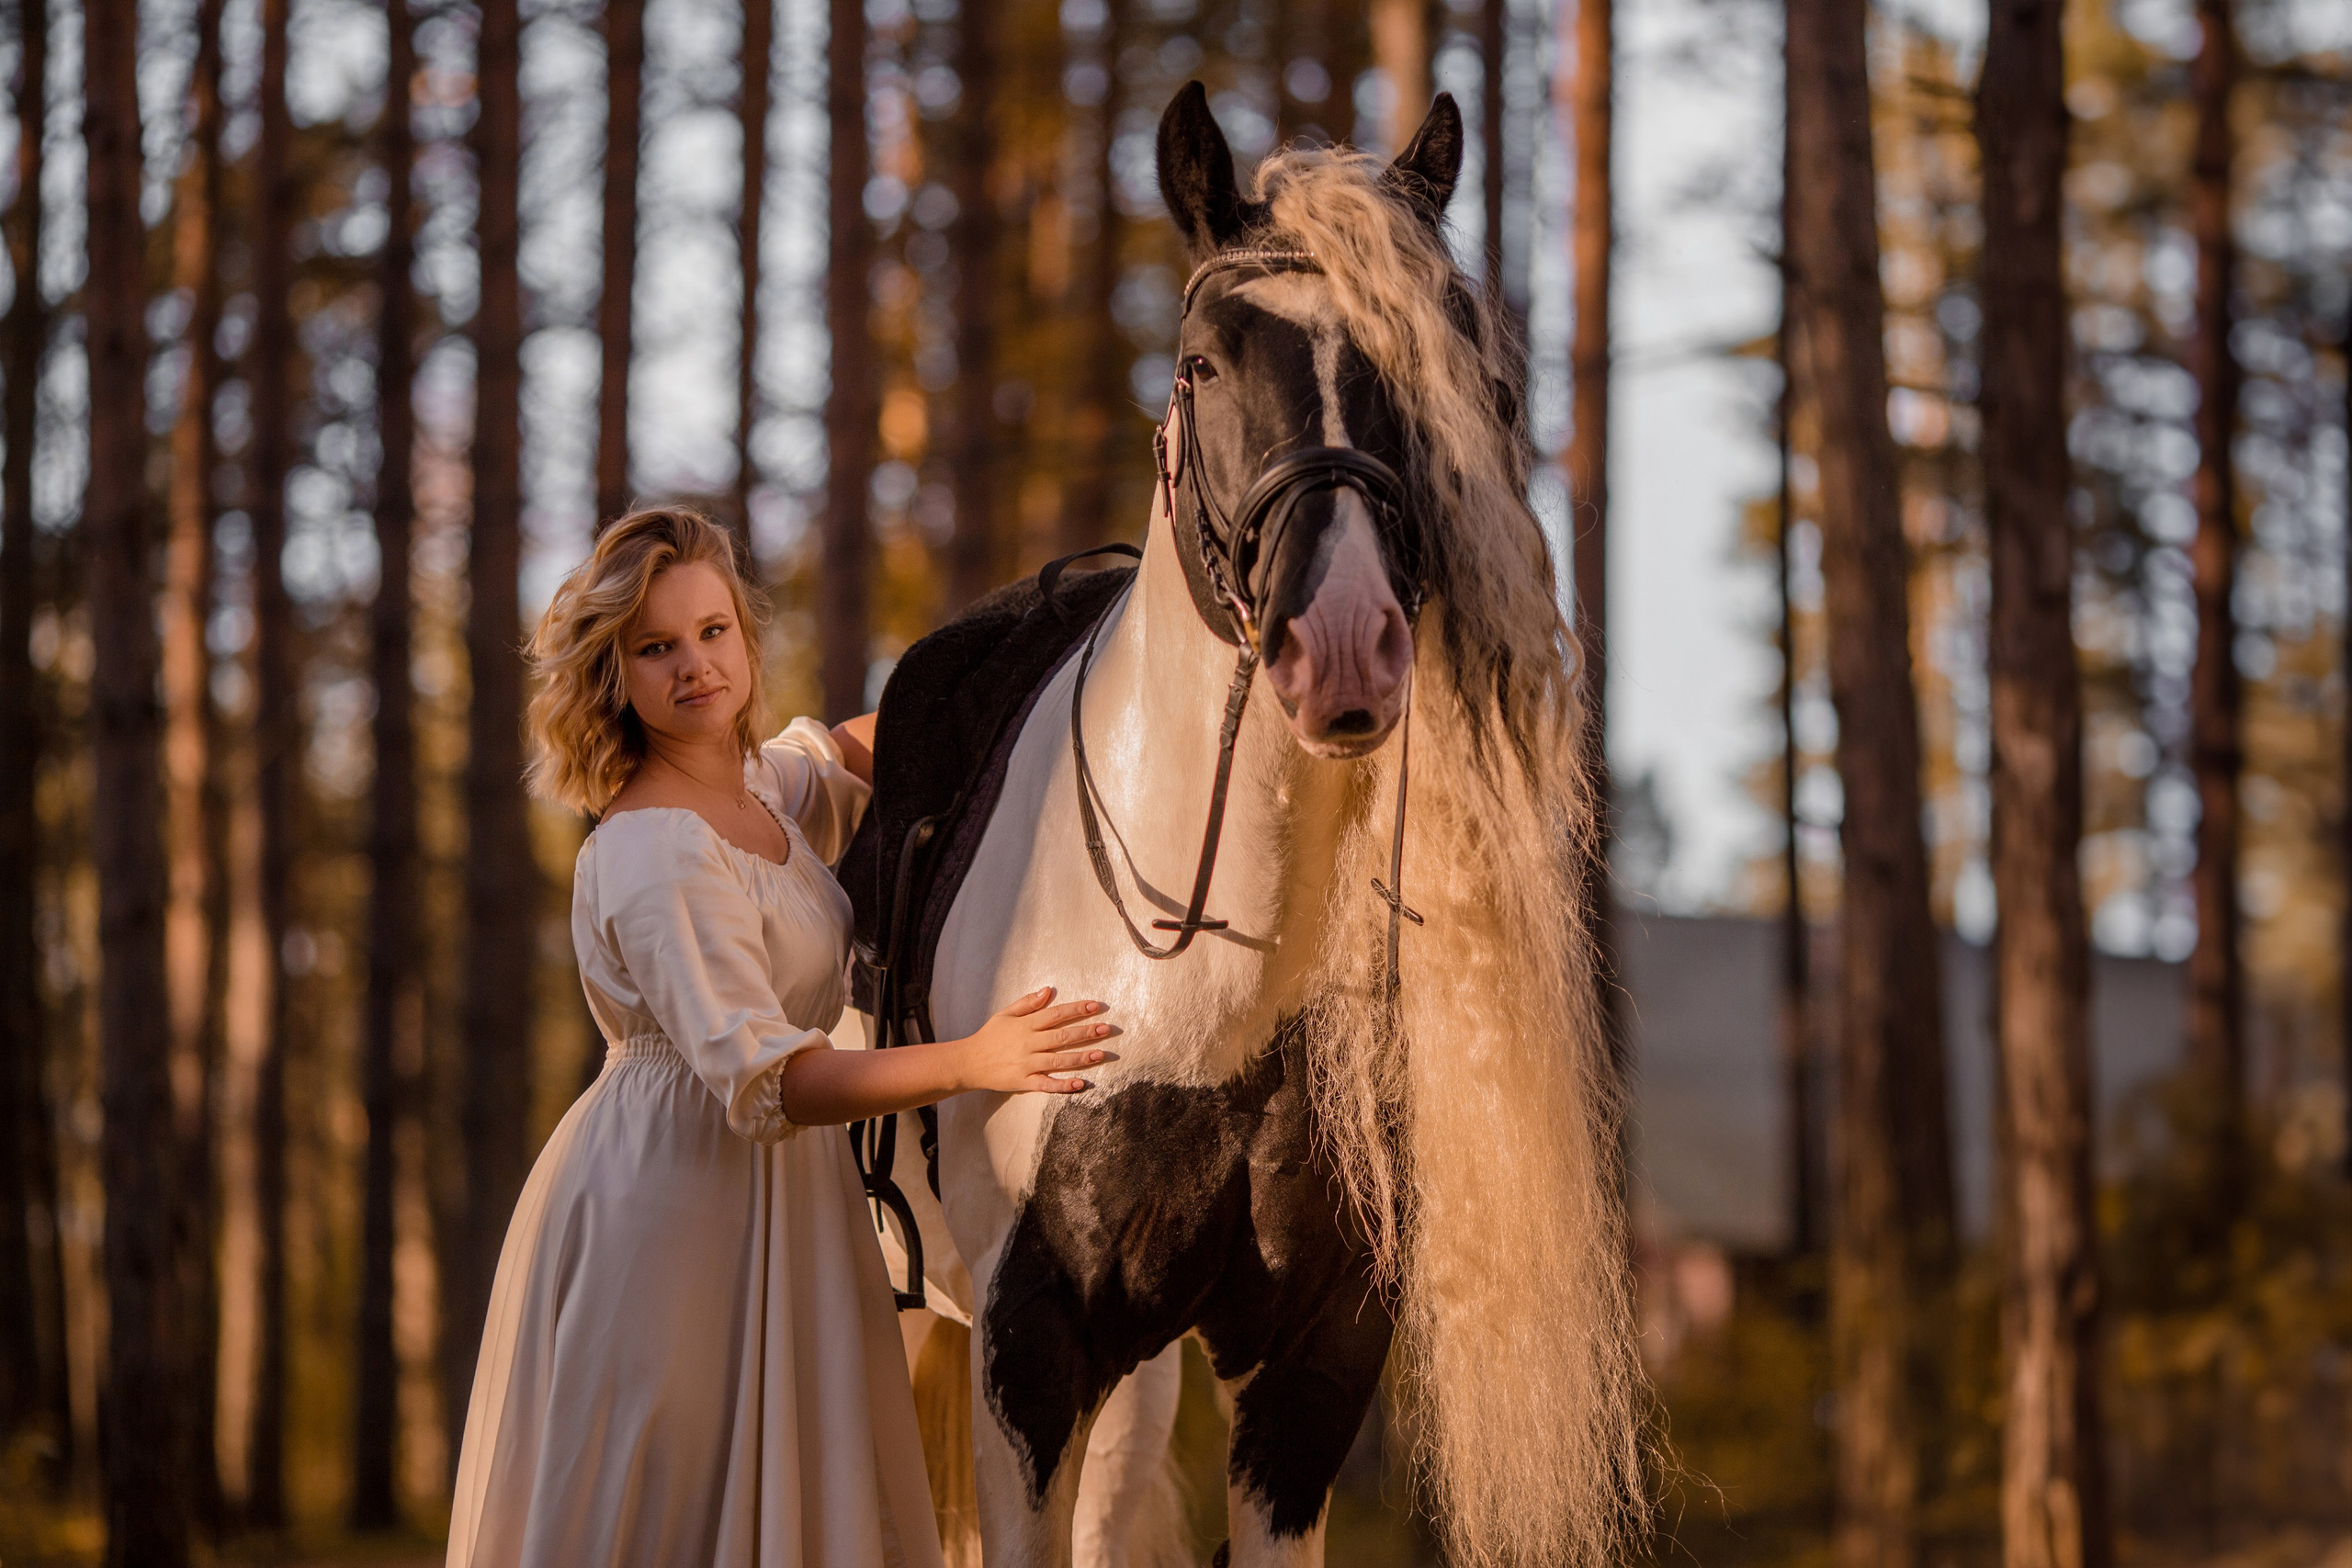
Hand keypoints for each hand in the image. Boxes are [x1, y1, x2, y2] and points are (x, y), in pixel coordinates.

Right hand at [956, 987, 1114, 1094]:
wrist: (969, 1062)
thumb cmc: (989, 1036)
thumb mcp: (1005, 1014)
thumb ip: (1027, 1003)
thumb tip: (1048, 990)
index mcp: (1025, 1025)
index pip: (1055, 1014)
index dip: (1076, 1009)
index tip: (1095, 1006)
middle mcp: (1028, 1044)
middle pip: (1061, 1036)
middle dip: (1086, 1032)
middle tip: (1106, 1029)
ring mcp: (1027, 1064)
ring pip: (1058, 1060)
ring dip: (1081, 1057)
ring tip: (1101, 1054)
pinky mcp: (1024, 1082)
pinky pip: (1046, 1084)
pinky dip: (1063, 1085)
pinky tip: (1080, 1084)